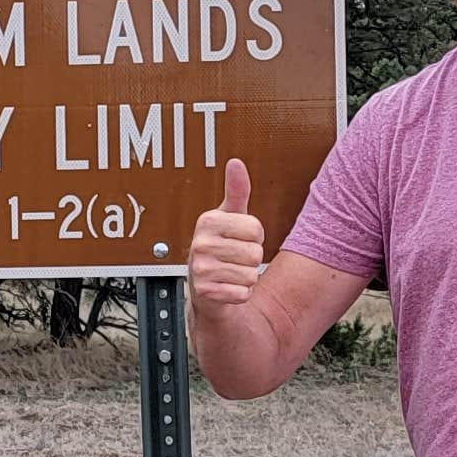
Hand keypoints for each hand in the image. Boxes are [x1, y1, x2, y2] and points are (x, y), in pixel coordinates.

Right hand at [189, 158, 265, 312]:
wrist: (204, 284)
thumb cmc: (220, 246)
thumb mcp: (229, 216)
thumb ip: (236, 190)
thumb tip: (236, 163)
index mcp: (208, 221)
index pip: (256, 228)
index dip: (255, 235)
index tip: (240, 237)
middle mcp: (201, 244)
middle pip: (255, 252)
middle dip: (252, 258)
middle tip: (235, 257)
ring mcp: (201, 269)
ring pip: (251, 274)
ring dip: (247, 277)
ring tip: (231, 271)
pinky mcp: (206, 292)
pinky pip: (243, 293)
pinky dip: (241, 293)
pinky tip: (228, 286)